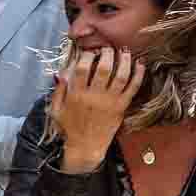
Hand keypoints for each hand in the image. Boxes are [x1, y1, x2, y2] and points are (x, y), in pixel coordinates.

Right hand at [52, 47, 145, 172]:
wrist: (86, 147)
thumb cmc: (69, 128)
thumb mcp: (56, 110)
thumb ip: (58, 91)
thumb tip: (61, 73)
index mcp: (77, 95)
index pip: (83, 69)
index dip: (87, 56)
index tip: (89, 52)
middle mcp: (95, 96)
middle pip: (104, 68)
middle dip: (107, 54)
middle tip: (108, 48)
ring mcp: (110, 101)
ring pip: (121, 76)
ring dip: (124, 60)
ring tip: (124, 51)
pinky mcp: (122, 107)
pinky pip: (133, 88)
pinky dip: (138, 74)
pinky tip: (139, 64)